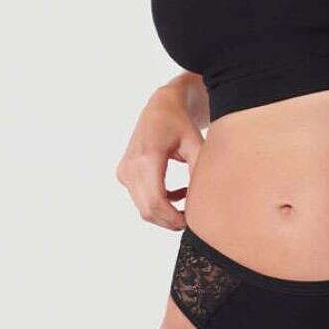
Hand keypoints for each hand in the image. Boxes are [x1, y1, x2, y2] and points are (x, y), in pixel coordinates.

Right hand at [116, 85, 202, 229]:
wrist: (159, 107)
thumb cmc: (179, 123)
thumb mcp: (195, 144)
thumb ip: (199, 172)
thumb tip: (203, 203)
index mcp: (147, 158)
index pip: (156, 201)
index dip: (173, 218)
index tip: (192, 221)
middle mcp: (131, 166)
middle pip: (148, 210)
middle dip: (171, 221)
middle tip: (194, 219)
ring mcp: (125, 171)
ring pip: (144, 208)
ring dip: (166, 213)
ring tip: (189, 203)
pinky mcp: (125, 174)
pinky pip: (141, 200)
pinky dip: (160, 204)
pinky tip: (179, 194)